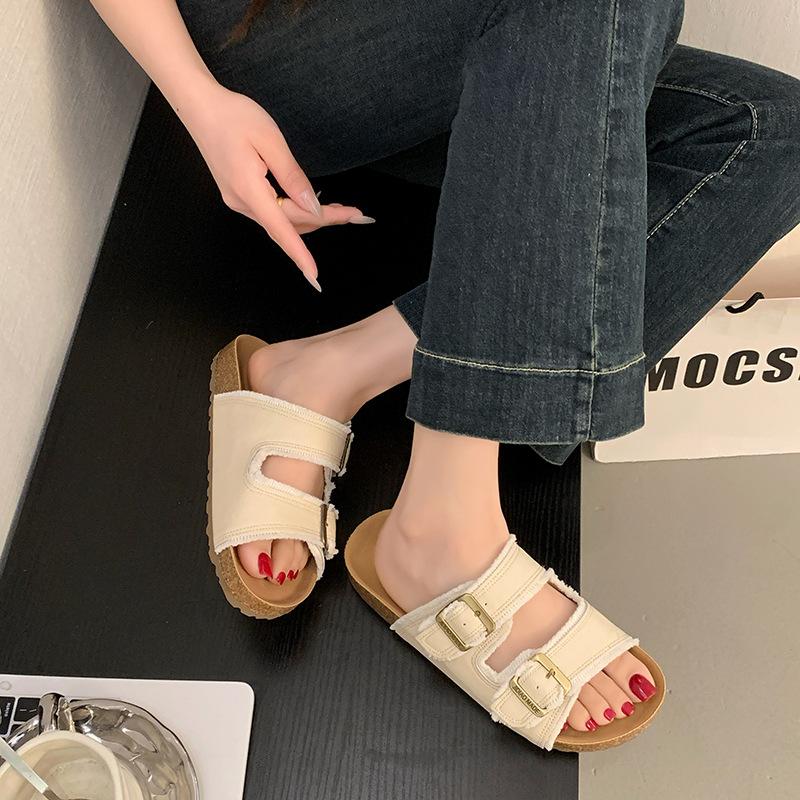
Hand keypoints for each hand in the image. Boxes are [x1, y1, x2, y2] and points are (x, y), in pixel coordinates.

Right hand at [180, 81, 372, 289]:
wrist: (200, 107)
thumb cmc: (234, 116)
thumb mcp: (270, 140)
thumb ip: (293, 176)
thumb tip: (312, 206)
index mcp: (249, 190)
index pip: (281, 230)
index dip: (299, 255)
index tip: (314, 275)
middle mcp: (242, 203)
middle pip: (289, 224)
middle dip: (324, 220)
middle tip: (356, 214)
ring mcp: (239, 202)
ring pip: (282, 222)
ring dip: (312, 218)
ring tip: (342, 211)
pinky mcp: (241, 196)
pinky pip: (273, 213)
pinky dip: (295, 214)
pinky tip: (312, 206)